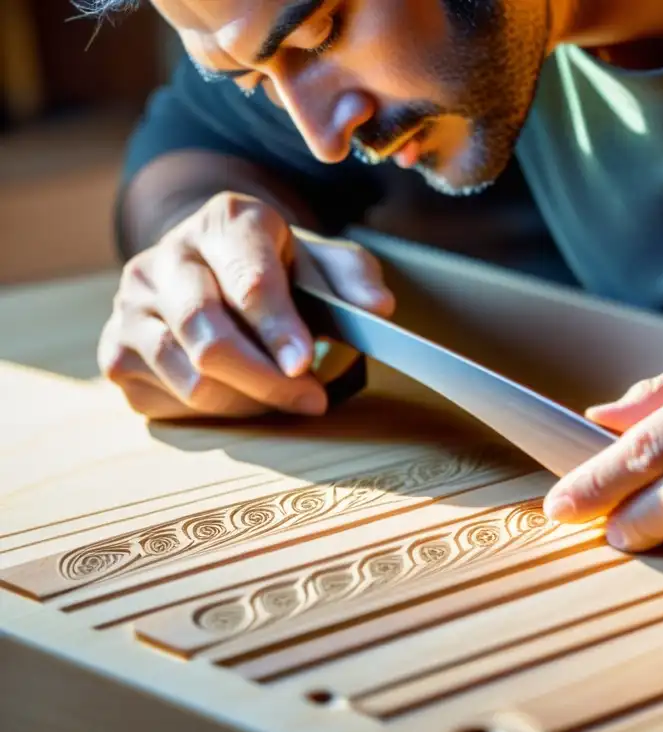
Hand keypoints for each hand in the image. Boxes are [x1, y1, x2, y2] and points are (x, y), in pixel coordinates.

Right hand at [98, 192, 393, 419]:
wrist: (210, 267)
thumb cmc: (277, 269)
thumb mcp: (322, 261)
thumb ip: (354, 278)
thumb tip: (378, 307)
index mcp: (225, 222)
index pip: (249, 281)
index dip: (278, 328)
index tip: (304, 365)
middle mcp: (167, 256)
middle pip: (208, 336)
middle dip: (265, 379)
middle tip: (311, 400)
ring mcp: (131, 304)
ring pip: (188, 376)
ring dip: (246, 401)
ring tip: (283, 398)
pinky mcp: (115, 349)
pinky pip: (165, 400)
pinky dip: (212, 410)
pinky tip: (240, 394)